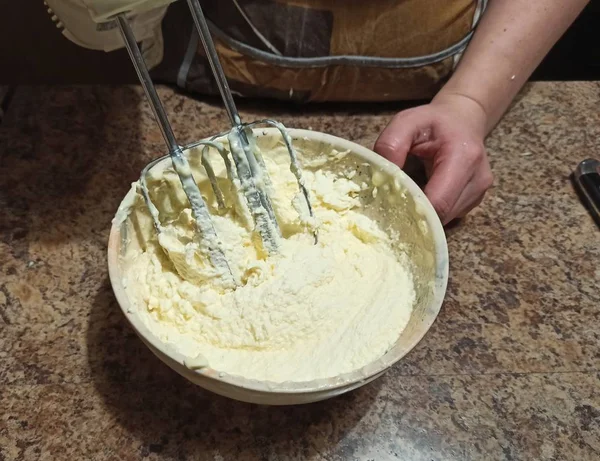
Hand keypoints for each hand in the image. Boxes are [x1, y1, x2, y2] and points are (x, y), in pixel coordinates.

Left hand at [374, 93, 493, 224]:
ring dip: (424, 214)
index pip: (439, 202)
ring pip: (445, 220)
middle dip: (416, 215)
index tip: (391, 209)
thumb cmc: (433, 121)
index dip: (414, 212)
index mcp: (463, 157)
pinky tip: (423, 195)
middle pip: (442, 215)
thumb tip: (381, 178)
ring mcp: (478, 192)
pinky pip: (449, 216)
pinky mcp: (475, 201)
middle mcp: (477, 178)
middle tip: (394, 203)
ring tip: (410, 195)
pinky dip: (432, 212)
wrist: (463, 120)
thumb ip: (391, 144)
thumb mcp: (406, 121)